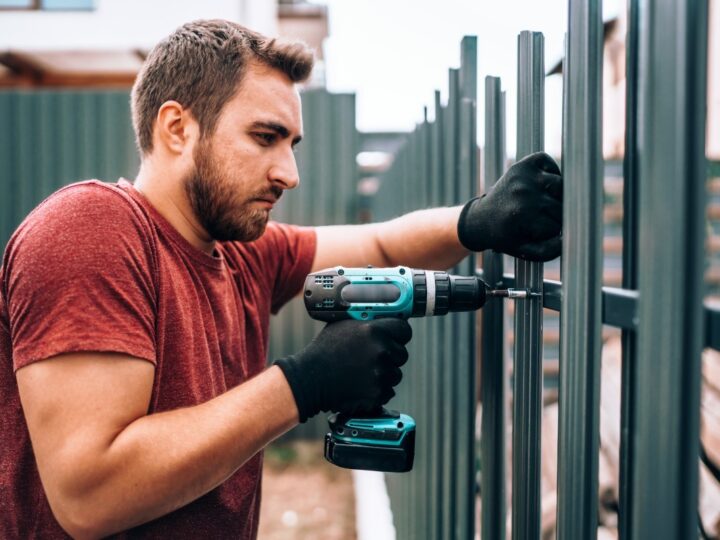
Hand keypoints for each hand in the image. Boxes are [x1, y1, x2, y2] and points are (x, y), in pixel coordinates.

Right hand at [274, 318, 411, 421]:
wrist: (310, 379)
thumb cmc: (324, 351)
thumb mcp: (343, 325)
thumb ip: (366, 321)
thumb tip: (381, 315)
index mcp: (374, 331)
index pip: (404, 330)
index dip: (399, 333)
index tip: (395, 336)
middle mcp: (380, 352)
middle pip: (401, 353)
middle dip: (391, 355)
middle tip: (373, 356)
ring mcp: (380, 374)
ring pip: (395, 374)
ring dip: (384, 373)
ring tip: (363, 371)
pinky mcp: (377, 393)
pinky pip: (388, 391)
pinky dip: (378, 390)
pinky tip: (362, 384)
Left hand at [457, 151, 561, 260]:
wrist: (482, 219)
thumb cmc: (507, 236)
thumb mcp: (525, 251)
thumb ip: (550, 250)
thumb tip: (568, 238)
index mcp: (523, 215)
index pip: (557, 226)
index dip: (552, 233)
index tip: (537, 233)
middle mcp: (523, 192)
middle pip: (561, 207)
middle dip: (555, 217)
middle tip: (538, 220)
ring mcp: (524, 176)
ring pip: (561, 187)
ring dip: (557, 198)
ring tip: (543, 205)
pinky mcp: (524, 164)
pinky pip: (551, 165)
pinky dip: (552, 174)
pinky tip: (541, 187)